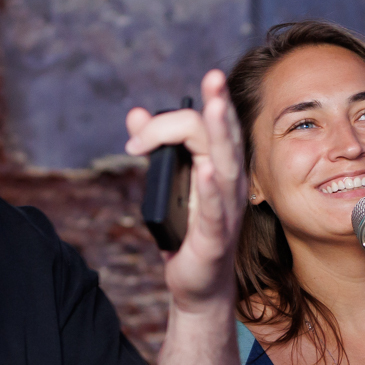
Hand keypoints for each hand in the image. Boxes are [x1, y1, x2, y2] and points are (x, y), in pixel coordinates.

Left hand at [124, 69, 246, 312]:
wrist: (199, 288)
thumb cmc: (187, 234)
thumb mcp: (167, 185)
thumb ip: (154, 148)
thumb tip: (134, 113)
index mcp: (220, 169)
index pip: (205, 129)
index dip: (168, 124)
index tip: (135, 142)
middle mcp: (229, 186)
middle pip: (224, 137)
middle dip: (218, 104)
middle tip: (212, 76)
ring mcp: (225, 212)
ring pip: (227, 166)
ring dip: (220, 135)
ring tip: (215, 108)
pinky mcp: (215, 239)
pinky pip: (215, 211)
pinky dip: (210, 189)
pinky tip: (205, 170)